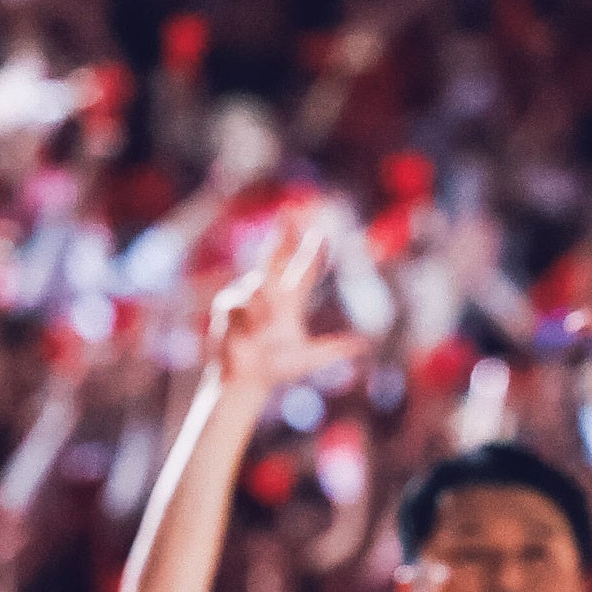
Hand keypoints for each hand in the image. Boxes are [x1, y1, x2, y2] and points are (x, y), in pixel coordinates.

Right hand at [204, 220, 353, 396]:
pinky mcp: (229, 306)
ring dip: (266, 308)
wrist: (245, 381)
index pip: (304, 271)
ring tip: (267, 329)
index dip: (313, 252)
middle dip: (284, 233)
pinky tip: (251, 333)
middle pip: (278, 256)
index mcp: (291, 303)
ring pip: (260, 286)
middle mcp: (269, 294)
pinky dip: (250, 318)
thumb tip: (362, 344)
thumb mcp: (308, 359)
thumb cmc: (276, 370)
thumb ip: (333, 349)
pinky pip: (242, 303)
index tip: (320, 234)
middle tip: (290, 210)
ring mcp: (247, 297)